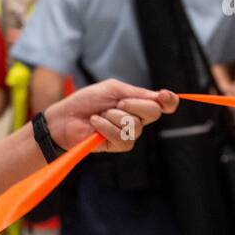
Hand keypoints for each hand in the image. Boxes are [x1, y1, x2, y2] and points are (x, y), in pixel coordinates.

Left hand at [45, 79, 177, 152]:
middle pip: (153, 113)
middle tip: (116, 103)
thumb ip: (136, 93)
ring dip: (114, 116)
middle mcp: (137, 119)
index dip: (169, 101)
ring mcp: (128, 133)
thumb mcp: (112, 89)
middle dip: (134, 104)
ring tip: (99, 115)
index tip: (164, 96)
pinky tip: (95, 123)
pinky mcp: (117, 146)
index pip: (163, 105)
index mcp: (138, 103)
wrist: (65, 117)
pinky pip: (123, 138)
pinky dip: (106, 128)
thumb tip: (161, 97)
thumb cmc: (86, 101)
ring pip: (135, 125)